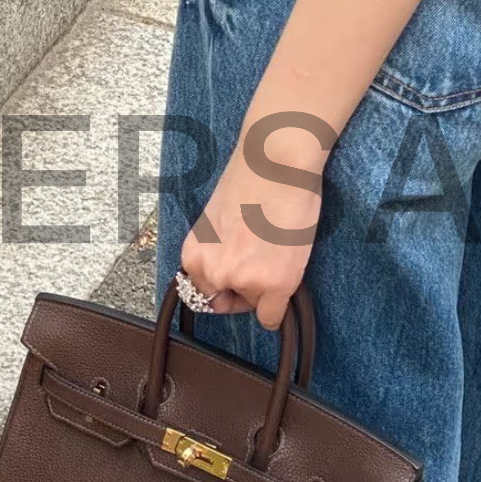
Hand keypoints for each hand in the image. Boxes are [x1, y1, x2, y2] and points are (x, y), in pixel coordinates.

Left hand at [178, 128, 323, 330]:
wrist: (276, 162)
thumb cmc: (250, 179)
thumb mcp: (215, 221)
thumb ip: (216, 248)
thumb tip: (230, 263)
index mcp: (193, 255)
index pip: (201, 291)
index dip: (222, 283)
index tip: (237, 272)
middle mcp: (212, 273)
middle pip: (222, 305)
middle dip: (240, 292)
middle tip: (259, 267)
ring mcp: (244, 281)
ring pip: (252, 307)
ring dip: (264, 292)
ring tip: (277, 256)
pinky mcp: (276, 284)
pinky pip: (271, 318)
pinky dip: (279, 310)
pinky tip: (287, 283)